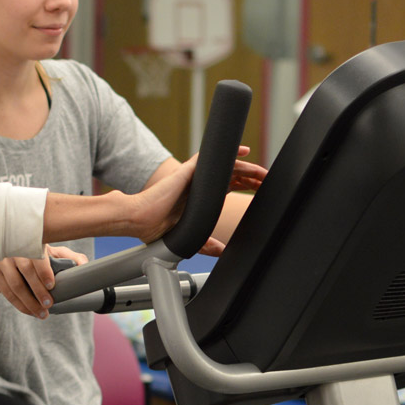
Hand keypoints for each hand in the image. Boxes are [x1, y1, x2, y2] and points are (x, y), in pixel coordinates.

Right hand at [0, 244, 87, 318]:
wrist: (8, 254)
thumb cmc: (36, 254)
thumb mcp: (54, 252)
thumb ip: (71, 258)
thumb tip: (84, 266)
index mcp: (31, 239)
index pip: (36, 253)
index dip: (43, 269)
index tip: (51, 285)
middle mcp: (14, 246)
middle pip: (25, 270)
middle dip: (37, 290)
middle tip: (49, 304)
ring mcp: (1, 259)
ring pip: (14, 284)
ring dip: (29, 302)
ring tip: (42, 314)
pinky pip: (6, 292)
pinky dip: (19, 304)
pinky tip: (30, 311)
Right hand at [129, 146, 267, 244]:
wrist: (139, 220)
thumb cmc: (155, 228)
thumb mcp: (190, 239)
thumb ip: (206, 244)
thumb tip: (222, 252)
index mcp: (200, 199)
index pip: (228, 188)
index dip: (245, 187)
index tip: (260, 192)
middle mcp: (199, 186)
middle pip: (231, 177)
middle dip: (250, 178)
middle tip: (266, 182)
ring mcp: (194, 178)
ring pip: (225, 168)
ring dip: (247, 169)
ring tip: (263, 173)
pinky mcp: (188, 172)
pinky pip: (210, 158)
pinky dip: (228, 153)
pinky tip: (244, 151)